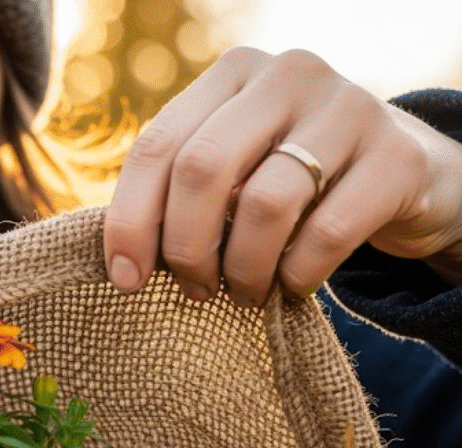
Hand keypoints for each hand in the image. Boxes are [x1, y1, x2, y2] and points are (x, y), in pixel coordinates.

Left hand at [104, 46, 461, 304]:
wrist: (406, 174)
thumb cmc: (293, 179)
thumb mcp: (235, 167)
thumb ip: (179, 192)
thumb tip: (123, 263)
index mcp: (233, 73)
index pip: (157, 146)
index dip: (131, 220)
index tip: (127, 279)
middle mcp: (288, 75)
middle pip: (201, 169)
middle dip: (186, 247)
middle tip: (195, 290)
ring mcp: (348, 108)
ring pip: (263, 204)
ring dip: (243, 268)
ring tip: (243, 293)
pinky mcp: (396, 156)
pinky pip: (327, 233)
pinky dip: (297, 274)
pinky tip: (291, 285)